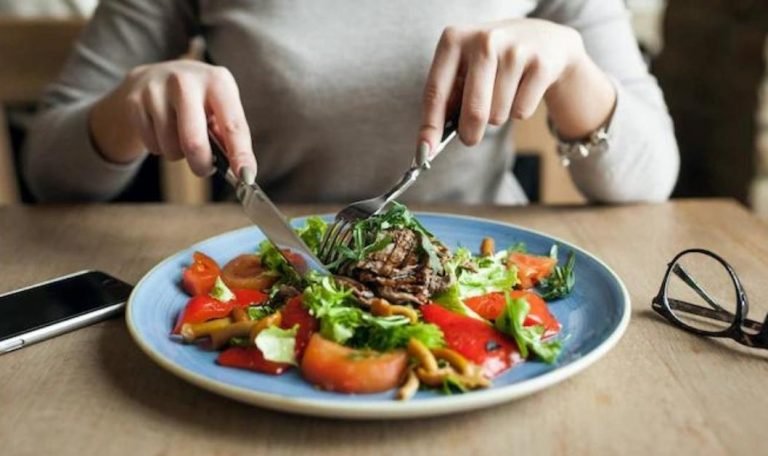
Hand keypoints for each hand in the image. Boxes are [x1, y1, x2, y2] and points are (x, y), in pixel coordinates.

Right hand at [90, 60, 255, 178]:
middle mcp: (186, 80)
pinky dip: (160, 148)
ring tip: (180, 137)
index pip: (233, 125)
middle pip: (194, 141)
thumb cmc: (197, 100)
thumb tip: (242, 171)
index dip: (240, 155)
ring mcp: (157, 89)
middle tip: (204, 168)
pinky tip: (162, 130)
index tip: (246, 177)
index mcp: (217, 81)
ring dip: (179, 154)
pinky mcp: (134, 101)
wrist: (154, 77)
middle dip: (201, 164)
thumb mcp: (219, 107)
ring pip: (171, 147)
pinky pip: (152, 145)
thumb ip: (230, 136)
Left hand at [418, 19, 587, 151]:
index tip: (425, 152)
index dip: (430, 126)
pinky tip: (522, 89)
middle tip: (469, 138)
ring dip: (497, 116)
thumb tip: (429, 143)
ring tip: (502, 93)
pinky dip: (519, 110)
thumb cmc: (491, 62)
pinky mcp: (540, 64)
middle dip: (469, 133)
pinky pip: (521, 112)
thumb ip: (447, 99)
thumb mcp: (464, 68)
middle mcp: (484, 40)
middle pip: (473, 111)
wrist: (543, 39)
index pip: (436, 91)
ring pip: (498, 115)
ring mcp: (515, 50)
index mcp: (454, 39)